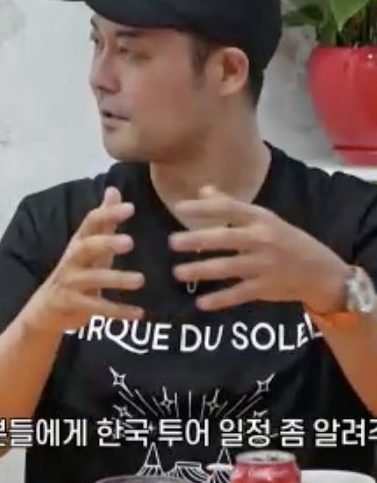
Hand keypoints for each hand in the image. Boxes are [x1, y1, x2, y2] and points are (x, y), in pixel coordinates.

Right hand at [20, 187, 145, 334]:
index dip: (108, 214)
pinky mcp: (72, 305)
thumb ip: (104, 222)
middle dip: (106, 243)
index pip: (90, 222)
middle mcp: (72, 260)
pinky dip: (118, 311)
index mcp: (79, 243)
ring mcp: (70, 283)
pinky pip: (97, 308)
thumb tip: (114, 189)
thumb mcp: (89, 246)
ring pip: (92, 279)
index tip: (130, 207)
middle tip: (130, 242)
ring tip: (140, 280)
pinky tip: (139, 313)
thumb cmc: (75, 272)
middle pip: (86, 247)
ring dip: (116, 279)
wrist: (46, 309)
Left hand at [168, 185, 349, 313]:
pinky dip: (220, 300)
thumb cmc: (284, 240)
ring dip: (201, 270)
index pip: (229, 209)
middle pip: (225, 238)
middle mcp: (262, 240)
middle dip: (197, 239)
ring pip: (228, 268)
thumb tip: (202, 190)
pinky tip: (200, 303)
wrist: (321, 272)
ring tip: (178, 272)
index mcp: (260, 219)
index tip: (179, 207)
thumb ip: (231, 206)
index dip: (204, 207)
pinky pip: (238, 294)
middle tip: (172, 242)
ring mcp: (264, 265)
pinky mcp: (265, 288)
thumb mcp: (263, 218)